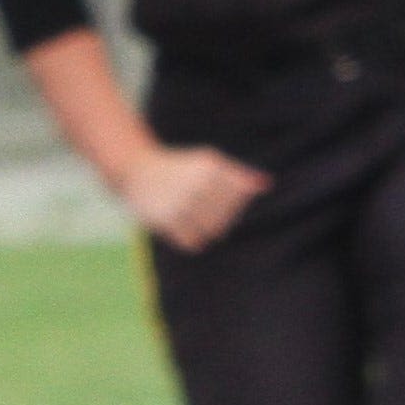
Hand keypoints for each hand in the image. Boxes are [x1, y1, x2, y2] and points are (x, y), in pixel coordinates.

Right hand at [118, 142, 270, 251]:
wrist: (137, 170)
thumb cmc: (180, 167)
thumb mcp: (208, 162)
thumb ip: (237, 175)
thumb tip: (267, 184)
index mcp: (209, 167)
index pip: (240, 193)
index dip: (237, 200)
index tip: (225, 197)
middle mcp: (196, 184)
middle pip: (228, 214)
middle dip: (223, 216)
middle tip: (205, 207)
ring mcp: (181, 203)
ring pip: (214, 231)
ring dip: (210, 229)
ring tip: (198, 217)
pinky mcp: (166, 220)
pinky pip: (193, 242)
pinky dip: (194, 238)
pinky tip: (186, 226)